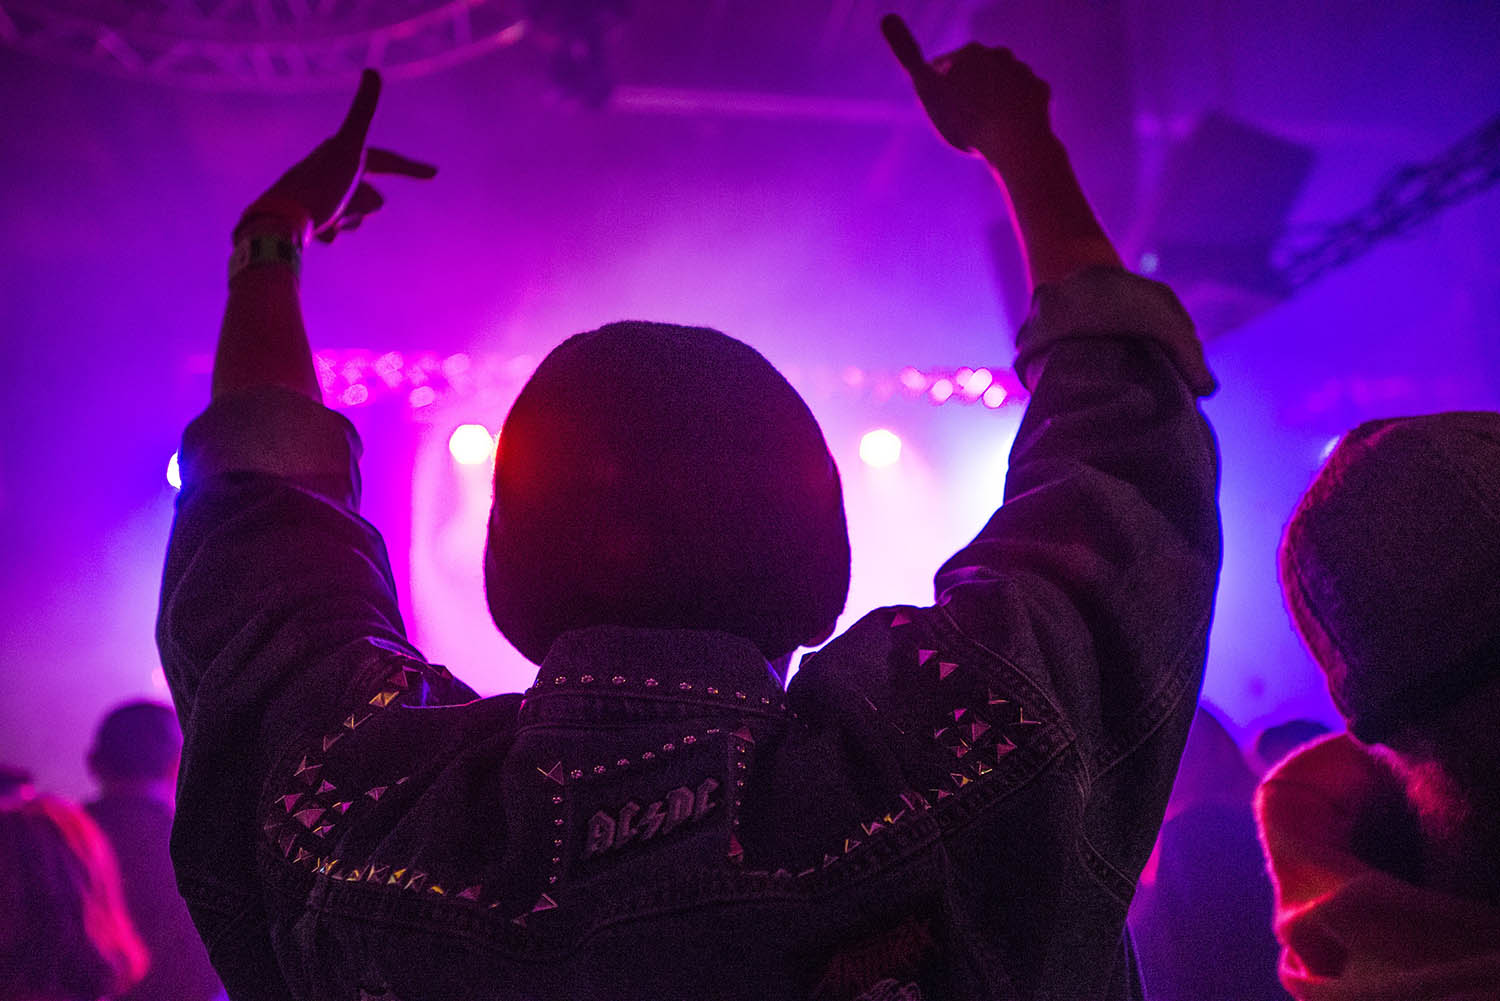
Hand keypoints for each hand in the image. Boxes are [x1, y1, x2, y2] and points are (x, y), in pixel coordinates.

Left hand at [239, 69, 437, 243]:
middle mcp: (327, 172)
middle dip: (364, 204)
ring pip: (353, 214)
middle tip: (352, 205)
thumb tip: (372, 69)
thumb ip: (363, 110)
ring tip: (332, 218)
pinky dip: (331, 230)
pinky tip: (321, 230)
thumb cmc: (321, 183)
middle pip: (368, 194)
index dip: (409, 168)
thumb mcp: (349, 147)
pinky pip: (333, 229)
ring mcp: (319, 196)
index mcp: (339, 153)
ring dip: (348, 219)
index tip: (435, 174)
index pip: (384, 160)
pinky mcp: (308, 219)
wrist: (284, 218)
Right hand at [881, 14, 1051, 164]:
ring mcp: (1022, 71)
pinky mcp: (1041, 90)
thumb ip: (906, 54)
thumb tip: (886, 16)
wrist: (1014, 141)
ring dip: (993, 99)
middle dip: (968, 91)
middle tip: (963, 122)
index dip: (938, 92)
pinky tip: (1010, 127)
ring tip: (986, 126)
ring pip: (1001, 85)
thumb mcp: (928, 89)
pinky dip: (1016, 110)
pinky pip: (1024, 100)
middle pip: (975, 74)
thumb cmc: (966, 119)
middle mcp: (999, 54)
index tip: (941, 111)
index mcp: (969, 52)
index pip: (945, 69)